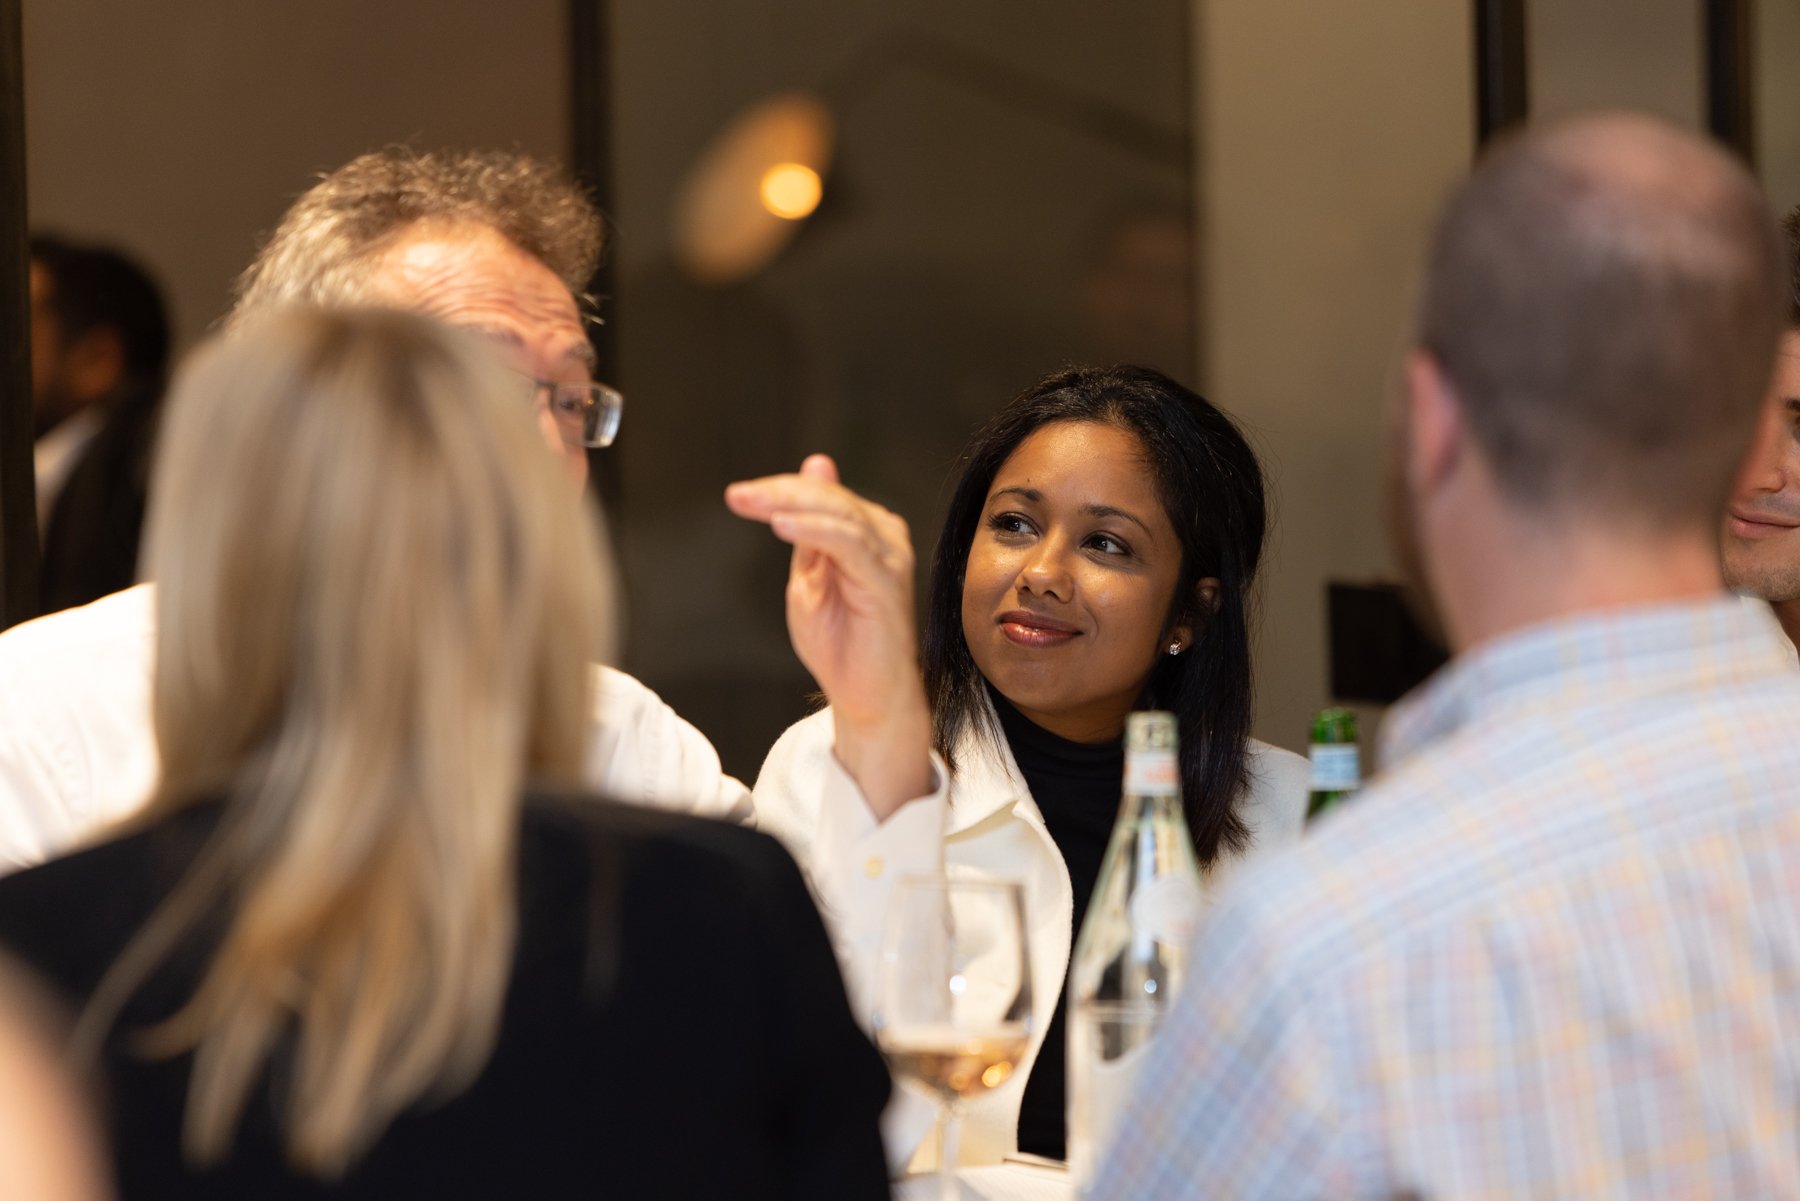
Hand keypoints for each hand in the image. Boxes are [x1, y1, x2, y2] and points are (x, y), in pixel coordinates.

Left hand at [726, 455, 933, 817]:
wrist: (866, 697)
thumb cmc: (840, 643)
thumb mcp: (810, 576)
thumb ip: (807, 528)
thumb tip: (816, 465)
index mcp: (867, 531)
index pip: (822, 495)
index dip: (779, 489)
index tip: (737, 495)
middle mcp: (885, 537)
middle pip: (830, 498)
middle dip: (780, 492)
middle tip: (738, 495)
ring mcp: (890, 557)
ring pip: (839, 514)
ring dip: (791, 506)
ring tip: (753, 505)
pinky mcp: (888, 582)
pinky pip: (849, 544)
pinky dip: (813, 530)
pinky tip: (781, 526)